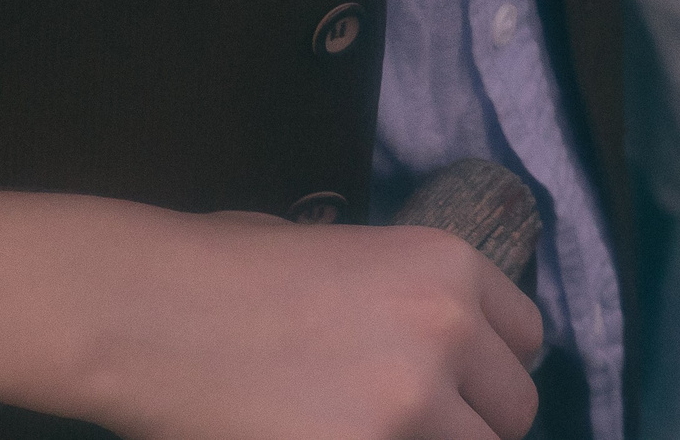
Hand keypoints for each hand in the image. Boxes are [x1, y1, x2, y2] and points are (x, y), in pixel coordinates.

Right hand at [0, 173, 543, 439]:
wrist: (153, 309)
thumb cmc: (233, 274)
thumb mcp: (354, 258)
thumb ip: (411, 303)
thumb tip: (440, 361)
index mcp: (452, 268)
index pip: (526, 344)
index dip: (489, 377)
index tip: (460, 395)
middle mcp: (449, 329)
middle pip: (512, 412)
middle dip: (468, 425)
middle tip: (411, 426)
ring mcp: (411, 400)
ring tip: (367, 431)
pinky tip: (335, 439)